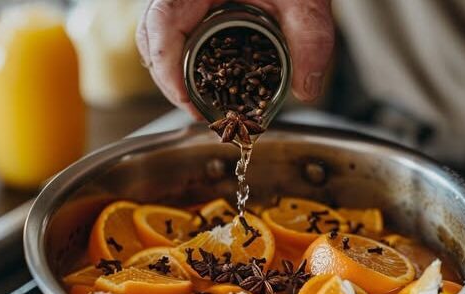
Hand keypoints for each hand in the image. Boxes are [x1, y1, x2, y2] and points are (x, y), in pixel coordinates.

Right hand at [136, 0, 333, 117]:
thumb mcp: (304, 3)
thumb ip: (310, 40)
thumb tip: (306, 90)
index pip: (162, 24)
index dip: (167, 69)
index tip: (188, 101)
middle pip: (153, 40)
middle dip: (171, 82)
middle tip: (199, 111)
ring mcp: (186, 4)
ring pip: (160, 42)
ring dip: (175, 77)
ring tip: (201, 104)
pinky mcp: (194, 12)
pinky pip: (175, 40)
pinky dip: (183, 66)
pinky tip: (205, 84)